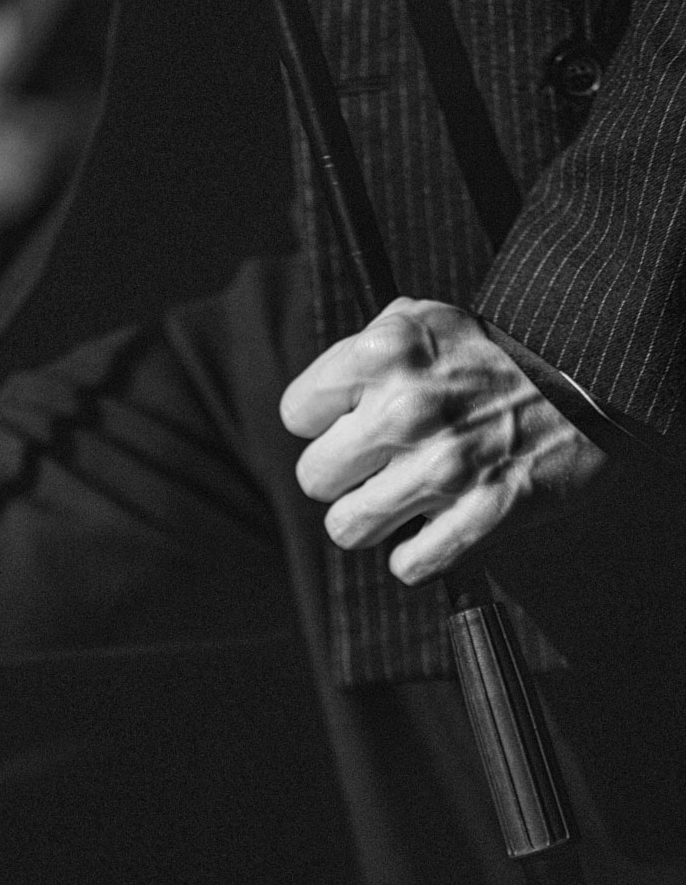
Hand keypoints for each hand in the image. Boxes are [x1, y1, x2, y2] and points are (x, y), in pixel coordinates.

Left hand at [280, 298, 607, 584]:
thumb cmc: (493, 354)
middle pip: (313, 477)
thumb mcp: (424, 319)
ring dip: (374, 519)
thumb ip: (361, 352)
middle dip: (344, 474)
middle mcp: (407, 408)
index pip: (296, 414)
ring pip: (348, 528)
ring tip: (405, 497)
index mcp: (384, 353)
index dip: (324, 421)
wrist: (588, 383)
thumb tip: (316, 405)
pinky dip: (417, 555)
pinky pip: (408, 565)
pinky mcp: (483, 513)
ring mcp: (445, 465)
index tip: (353, 422)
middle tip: (381, 463)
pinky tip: (436, 526)